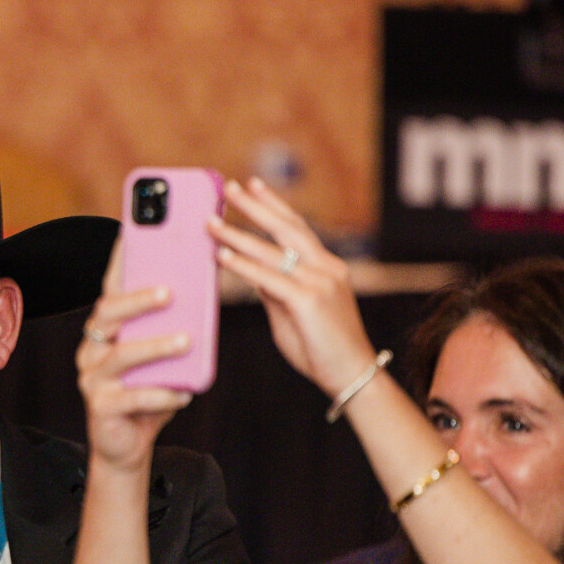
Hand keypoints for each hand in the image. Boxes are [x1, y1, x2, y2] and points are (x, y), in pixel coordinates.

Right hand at [76, 236, 194, 474]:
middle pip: (108, 314)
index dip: (121, 261)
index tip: (135, 235)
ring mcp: (92, 378)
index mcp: (107, 328)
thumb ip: (174, 326)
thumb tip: (205, 293)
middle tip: (169, 292)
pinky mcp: (101, 408)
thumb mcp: (164, 355)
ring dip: (155, 346)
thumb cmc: (149, 390)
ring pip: (121, 356)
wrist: (129, 444)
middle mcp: (93, 347)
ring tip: (186, 341)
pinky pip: (131, 398)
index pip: (111, 287)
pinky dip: (160, 395)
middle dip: (138, 300)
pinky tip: (182, 394)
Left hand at [210, 178, 374, 396]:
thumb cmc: (322, 350)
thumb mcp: (293, 314)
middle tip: (230, 187)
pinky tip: (224, 256)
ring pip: (273, 251)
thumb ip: (275, 291)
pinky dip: (244, 266)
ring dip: (238, 235)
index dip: (275, 206)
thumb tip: (252, 273)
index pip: (298, 228)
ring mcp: (320, 282)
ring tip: (212, 222)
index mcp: (328, 267)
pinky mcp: (309, 300)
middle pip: (287, 228)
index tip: (254, 186)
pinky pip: (269, 279)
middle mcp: (327, 268)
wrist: (352, 376)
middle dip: (256, 206)